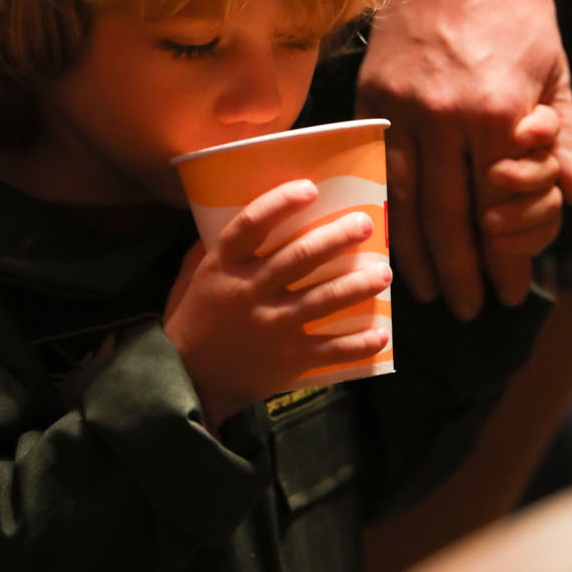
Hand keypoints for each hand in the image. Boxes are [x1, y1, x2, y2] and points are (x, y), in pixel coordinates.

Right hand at [163, 179, 391, 431]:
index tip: (310, 189)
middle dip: (338, 237)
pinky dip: (360, 343)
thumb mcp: (189, 280)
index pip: (252, 224)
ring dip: (360, 284)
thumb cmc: (190, 323)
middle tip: (365, 224)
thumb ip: (208, 250)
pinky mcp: (288, 359)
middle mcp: (249, 292)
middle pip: (300, 256)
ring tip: (384, 272)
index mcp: (223, 267)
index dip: (281, 203)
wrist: (187, 383)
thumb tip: (229, 214)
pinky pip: (332, 349)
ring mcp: (271, 327)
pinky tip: (382, 333)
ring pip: (324, 298)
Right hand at [356, 0, 571, 315]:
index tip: (508, 292)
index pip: (500, 208)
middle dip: (460, 271)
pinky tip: (386, 238)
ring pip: (405, 201)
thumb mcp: (556, 74)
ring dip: (414, 253)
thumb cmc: (520, 8)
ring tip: (421, 292)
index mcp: (499, 114)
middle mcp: (446, 118)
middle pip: (449, 218)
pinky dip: (383, 210)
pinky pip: (376, 167)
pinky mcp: (373, 94)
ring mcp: (402, 107)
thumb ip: (565, 143)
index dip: (505, 257)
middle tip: (467, 310)